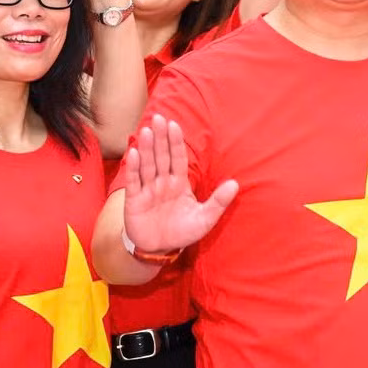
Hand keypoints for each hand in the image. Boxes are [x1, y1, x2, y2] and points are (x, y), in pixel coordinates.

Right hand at [122, 114, 239, 255]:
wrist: (159, 249)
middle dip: (160, 138)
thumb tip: (235, 184)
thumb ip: (218, 202)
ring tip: (146, 131)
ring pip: (147, 166)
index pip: (178, 158)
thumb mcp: (205, 219)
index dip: (176, 142)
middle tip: (158, 118)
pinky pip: (134, 182)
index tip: (174, 124)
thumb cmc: (181, 231)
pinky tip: (133, 153)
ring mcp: (147, 190)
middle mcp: (162, 183)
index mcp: (179, 183)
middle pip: (161, 156)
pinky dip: (133, 168)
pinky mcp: (134, 201)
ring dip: (146, 149)